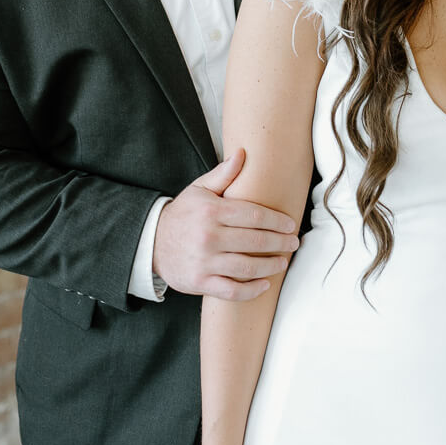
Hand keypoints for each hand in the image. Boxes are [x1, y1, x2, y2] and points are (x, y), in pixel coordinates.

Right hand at [153, 149, 298, 299]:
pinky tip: (265, 284)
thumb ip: (223, 174)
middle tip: (294, 242)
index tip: (290, 224)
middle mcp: (209, 237)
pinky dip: (251, 290)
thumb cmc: (182, 214)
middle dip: (280, 242)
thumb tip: (243, 153)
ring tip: (283, 262)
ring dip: (271, 266)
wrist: (152, 242)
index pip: (254, 215)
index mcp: (212, 211)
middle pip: (255, 241)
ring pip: (247, 267)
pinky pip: (232, 291)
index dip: (277, 221)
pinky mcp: (200, 283)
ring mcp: (205, 262)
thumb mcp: (199, 189)